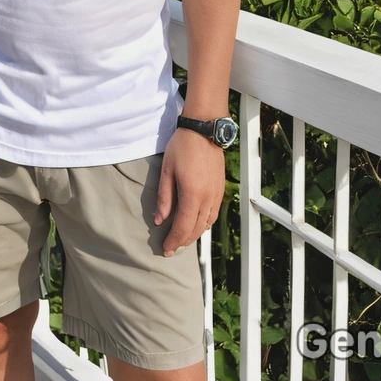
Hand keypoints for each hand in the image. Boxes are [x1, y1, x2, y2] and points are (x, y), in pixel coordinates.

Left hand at [154, 127, 225, 254]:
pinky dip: (203, 224)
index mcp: (192, 194)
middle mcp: (207, 198)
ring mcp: (216, 195)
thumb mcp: (166, 171)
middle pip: (196, 229)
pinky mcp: (220, 190)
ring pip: (206, 224)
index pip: (183, 227)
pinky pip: (213, 215)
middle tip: (171, 248)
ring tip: (181, 239)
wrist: (204, 130)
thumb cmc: (182, 147)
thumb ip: (164, 198)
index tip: (165, 249)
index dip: (173, 241)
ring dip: (194, 235)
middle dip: (182, 241)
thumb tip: (159, 220)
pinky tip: (195, 224)